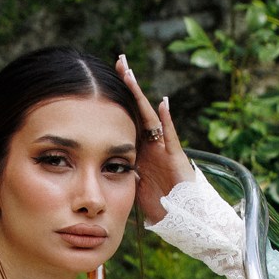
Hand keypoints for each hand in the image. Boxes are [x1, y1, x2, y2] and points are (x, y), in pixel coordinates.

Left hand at [116, 54, 191, 223]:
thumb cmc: (159, 204)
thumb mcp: (131, 184)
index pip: (126, 118)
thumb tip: (95, 165)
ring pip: (151, 117)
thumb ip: (118, 171)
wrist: (183, 218)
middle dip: (130, 86)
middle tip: (120, 60)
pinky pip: (170, 137)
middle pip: (138, 109)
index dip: (116, 99)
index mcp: (140, 148)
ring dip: (140, 97)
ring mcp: (164, 148)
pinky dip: (166, 121)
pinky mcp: (176, 158)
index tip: (103, 79)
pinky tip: (162, 104)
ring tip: (130, 75)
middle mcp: (152, 143)